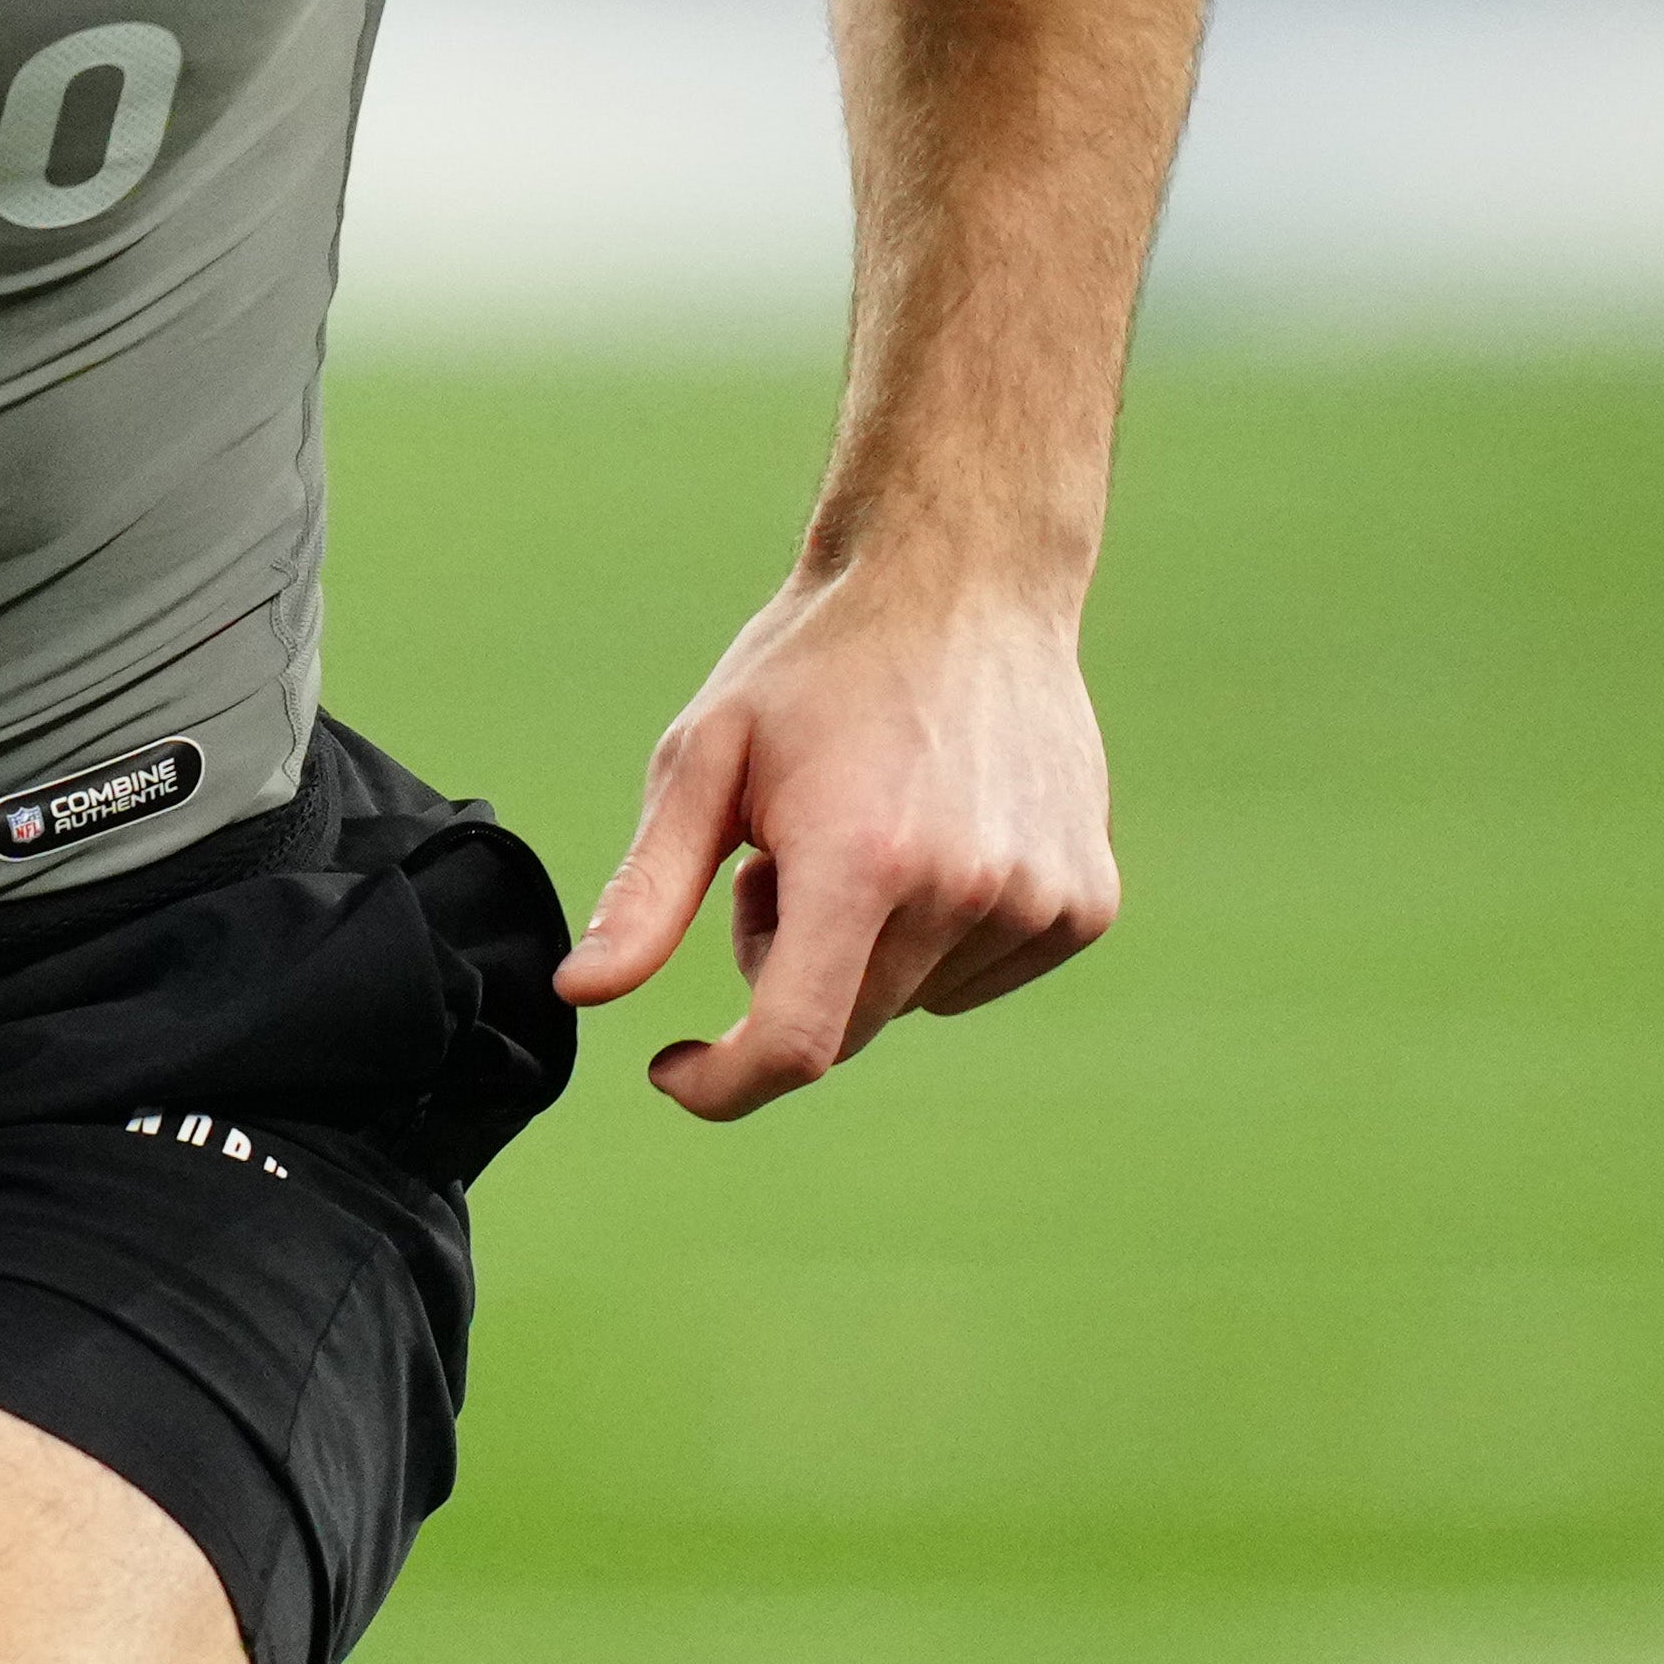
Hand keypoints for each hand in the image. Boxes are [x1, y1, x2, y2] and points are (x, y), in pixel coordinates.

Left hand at [555, 553, 1119, 1117]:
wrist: (962, 579)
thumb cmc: (815, 664)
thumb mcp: (705, 761)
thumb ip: (646, 892)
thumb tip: (579, 994)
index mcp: (861, 860)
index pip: (795, 1042)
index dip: (725, 1084)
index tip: (677, 1070)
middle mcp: (965, 890)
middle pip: (845, 1022)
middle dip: (786, 971)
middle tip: (777, 861)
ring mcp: (1039, 900)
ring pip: (911, 1001)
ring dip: (864, 951)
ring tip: (862, 829)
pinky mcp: (1084, 904)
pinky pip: (979, 975)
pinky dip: (937, 938)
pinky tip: (934, 838)